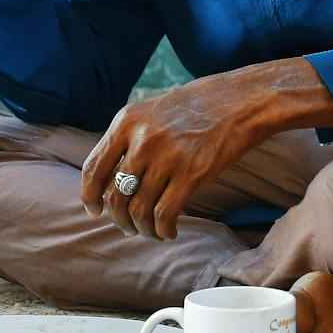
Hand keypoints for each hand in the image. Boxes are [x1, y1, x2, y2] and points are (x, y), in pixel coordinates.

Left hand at [80, 59, 332, 240]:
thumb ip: (130, 136)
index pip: (94, 168)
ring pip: (138, 210)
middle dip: (118, 219)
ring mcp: (166, 158)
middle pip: (115, 196)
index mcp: (127, 120)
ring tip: (150, 231)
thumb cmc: (200, 105)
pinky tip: (170, 232)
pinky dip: (163, 230)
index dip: (90, 196)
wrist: (242, 100)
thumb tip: (111, 175)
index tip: (95, 210)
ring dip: (142, 228)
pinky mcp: (191, 175)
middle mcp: (142, 139)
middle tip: (128, 226)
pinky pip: (164, 215)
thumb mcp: (154, 109)